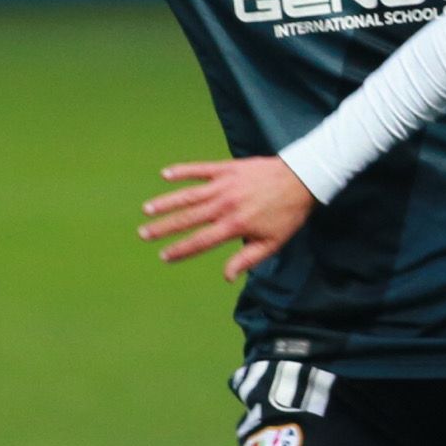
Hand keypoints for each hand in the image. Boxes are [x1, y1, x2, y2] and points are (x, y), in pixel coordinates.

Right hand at [138, 158, 318, 281]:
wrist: (302, 179)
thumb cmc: (288, 215)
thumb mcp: (272, 243)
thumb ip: (246, 260)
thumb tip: (226, 277)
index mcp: (235, 225)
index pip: (201, 241)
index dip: (181, 250)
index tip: (164, 256)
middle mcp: (225, 205)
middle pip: (188, 218)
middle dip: (164, 228)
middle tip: (143, 234)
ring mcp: (224, 184)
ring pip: (189, 195)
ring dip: (167, 202)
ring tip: (147, 209)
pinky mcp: (227, 168)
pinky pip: (200, 169)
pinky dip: (182, 171)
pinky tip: (165, 174)